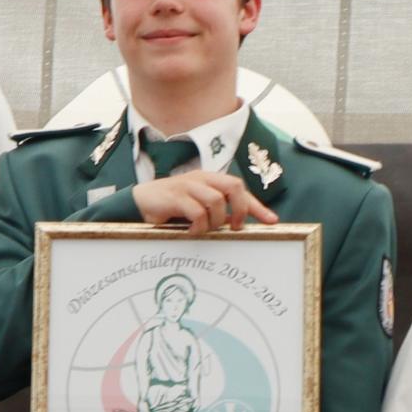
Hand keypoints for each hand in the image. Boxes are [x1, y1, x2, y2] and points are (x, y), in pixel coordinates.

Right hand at [131, 171, 276, 234]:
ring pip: (216, 200)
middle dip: (239, 209)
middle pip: (234, 186)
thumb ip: (217, 213)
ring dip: (215, 221)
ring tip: (204, 230)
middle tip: (233, 227)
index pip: (240, 189)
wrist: (140, 202)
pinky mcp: (174, 196)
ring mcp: (187, 185)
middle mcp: (201, 179)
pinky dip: (198, 226)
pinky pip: (196, 211)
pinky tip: (190, 232)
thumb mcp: (198, 208)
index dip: (257, 206)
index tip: (271, 221)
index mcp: (210, 180)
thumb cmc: (172, 207)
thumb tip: (238, 226)